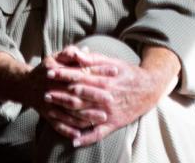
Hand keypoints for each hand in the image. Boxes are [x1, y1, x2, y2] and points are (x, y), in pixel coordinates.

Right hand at [0, 52, 108, 141]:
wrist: (25, 85)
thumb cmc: (46, 69)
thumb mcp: (55, 57)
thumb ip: (70, 53)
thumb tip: (85, 50)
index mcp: (58, 73)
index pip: (81, 72)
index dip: (98, 71)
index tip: (114, 71)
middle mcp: (53, 89)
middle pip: (76, 93)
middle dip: (94, 96)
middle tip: (111, 98)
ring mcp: (50, 104)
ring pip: (69, 111)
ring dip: (85, 116)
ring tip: (103, 118)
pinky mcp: (47, 115)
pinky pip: (57, 125)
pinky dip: (68, 130)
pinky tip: (79, 135)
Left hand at [44, 46, 179, 147]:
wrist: (150, 89)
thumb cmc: (127, 73)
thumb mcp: (112, 62)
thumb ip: (92, 59)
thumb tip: (74, 53)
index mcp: (105, 80)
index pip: (79, 76)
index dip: (63, 74)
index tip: (49, 72)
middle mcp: (106, 97)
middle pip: (78, 97)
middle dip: (60, 95)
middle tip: (44, 93)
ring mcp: (109, 112)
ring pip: (84, 115)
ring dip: (66, 114)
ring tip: (51, 111)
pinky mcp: (114, 124)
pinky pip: (98, 133)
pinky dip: (86, 137)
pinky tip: (73, 140)